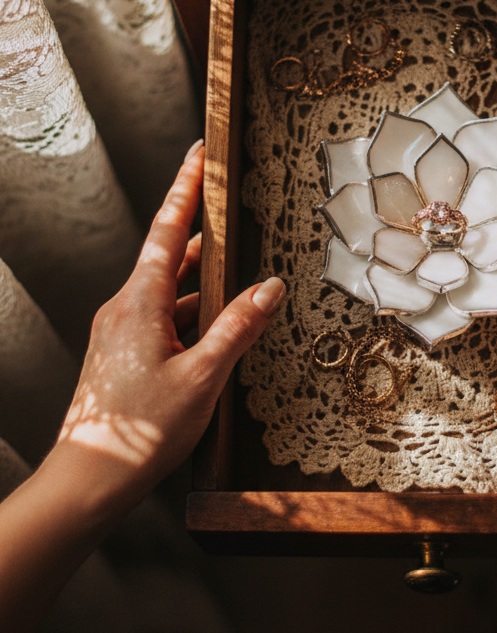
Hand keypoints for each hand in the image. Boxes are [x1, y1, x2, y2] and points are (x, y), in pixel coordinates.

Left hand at [55, 139, 284, 501]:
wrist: (90, 478)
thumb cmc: (140, 431)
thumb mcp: (202, 378)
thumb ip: (237, 328)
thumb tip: (270, 287)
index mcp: (139, 304)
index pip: (168, 231)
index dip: (186, 190)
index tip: (199, 155)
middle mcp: (125, 310)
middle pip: (170, 259)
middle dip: (206, 237)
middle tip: (235, 212)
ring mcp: (121, 333)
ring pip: (170, 294)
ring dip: (204, 285)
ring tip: (243, 277)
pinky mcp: (124, 356)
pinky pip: (164, 321)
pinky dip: (194, 317)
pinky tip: (220, 333)